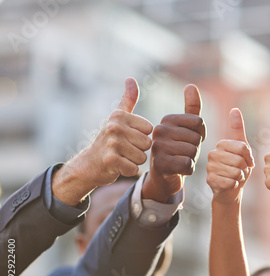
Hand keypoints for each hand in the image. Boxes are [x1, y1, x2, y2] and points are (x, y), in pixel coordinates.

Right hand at [52, 78, 152, 204]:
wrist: (88, 165)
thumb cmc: (108, 141)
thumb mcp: (117, 118)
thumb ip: (128, 99)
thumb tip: (130, 78)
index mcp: (119, 116)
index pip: (149, 130)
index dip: (141, 137)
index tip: (127, 138)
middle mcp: (114, 127)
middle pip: (147, 144)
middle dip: (139, 150)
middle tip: (124, 150)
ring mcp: (111, 143)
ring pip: (142, 157)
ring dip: (134, 161)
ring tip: (121, 157)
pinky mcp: (110, 160)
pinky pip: (134, 169)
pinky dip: (128, 171)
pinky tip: (117, 167)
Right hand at [142, 84, 206, 201]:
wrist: (164, 176)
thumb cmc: (178, 150)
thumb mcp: (186, 128)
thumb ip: (191, 108)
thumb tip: (190, 85)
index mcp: (167, 119)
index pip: (199, 122)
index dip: (200, 134)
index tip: (189, 140)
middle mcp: (159, 130)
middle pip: (196, 138)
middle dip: (196, 149)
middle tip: (183, 153)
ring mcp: (157, 147)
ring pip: (192, 152)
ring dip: (192, 160)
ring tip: (180, 160)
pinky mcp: (159, 164)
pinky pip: (187, 165)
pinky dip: (188, 170)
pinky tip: (178, 170)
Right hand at [206, 109, 253, 204]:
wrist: (230, 190)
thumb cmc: (238, 168)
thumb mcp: (242, 148)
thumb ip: (238, 130)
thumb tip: (234, 109)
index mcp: (221, 144)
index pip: (243, 148)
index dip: (249, 157)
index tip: (246, 161)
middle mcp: (212, 154)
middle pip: (239, 160)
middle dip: (244, 168)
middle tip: (240, 171)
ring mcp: (209, 167)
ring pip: (235, 172)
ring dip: (240, 177)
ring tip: (235, 177)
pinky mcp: (210, 181)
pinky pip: (230, 182)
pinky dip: (234, 185)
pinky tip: (230, 185)